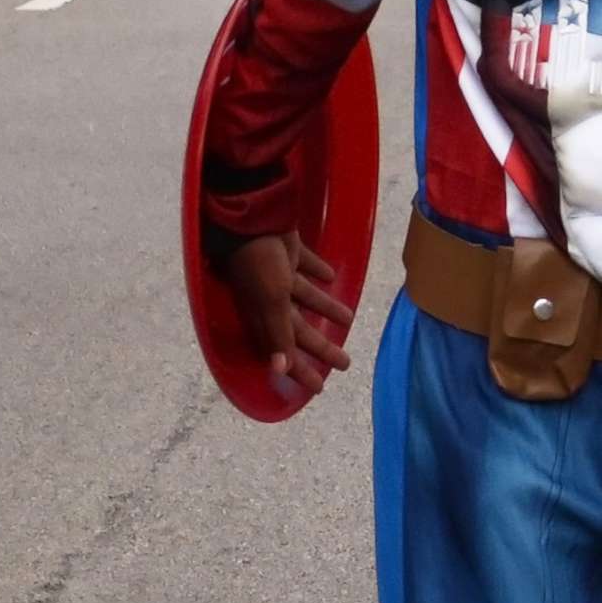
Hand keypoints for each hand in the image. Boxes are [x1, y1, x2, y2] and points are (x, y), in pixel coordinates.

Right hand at [221, 230, 354, 396]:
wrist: (252, 215)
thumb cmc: (260, 262)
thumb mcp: (271, 300)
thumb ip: (277, 334)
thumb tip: (278, 370)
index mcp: (264, 314)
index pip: (284, 351)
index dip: (299, 370)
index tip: (318, 387)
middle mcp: (270, 298)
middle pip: (299, 329)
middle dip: (320, 347)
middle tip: (345, 363)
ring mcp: (278, 274)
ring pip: (306, 297)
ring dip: (325, 308)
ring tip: (349, 318)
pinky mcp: (286, 250)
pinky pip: (305, 265)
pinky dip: (318, 271)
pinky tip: (332, 277)